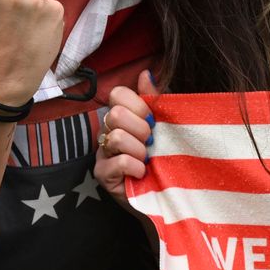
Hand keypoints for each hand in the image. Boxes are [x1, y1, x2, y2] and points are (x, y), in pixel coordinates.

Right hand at [94, 70, 157, 205]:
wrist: (168, 196)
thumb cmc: (166, 159)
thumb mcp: (166, 127)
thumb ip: (156, 100)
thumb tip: (146, 73)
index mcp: (123, 117)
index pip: (118, 94)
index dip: (139, 105)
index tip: (154, 122)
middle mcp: (108, 131)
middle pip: (115, 113)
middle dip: (140, 129)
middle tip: (151, 144)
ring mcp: (102, 153)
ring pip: (116, 137)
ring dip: (139, 151)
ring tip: (147, 160)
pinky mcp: (102, 174)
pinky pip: (117, 162)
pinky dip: (135, 167)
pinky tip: (142, 174)